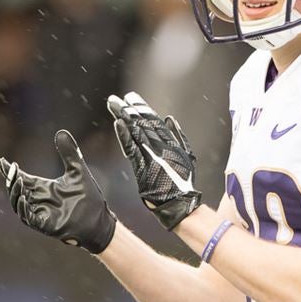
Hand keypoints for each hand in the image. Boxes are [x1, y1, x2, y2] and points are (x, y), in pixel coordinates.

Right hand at [0, 130, 116, 252]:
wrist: (99, 220)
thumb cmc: (88, 199)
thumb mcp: (78, 171)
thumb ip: (69, 153)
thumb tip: (61, 132)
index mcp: (44, 188)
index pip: (22, 178)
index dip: (10, 171)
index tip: (1, 161)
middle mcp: (39, 200)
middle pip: (16, 190)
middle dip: (10, 180)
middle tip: (10, 168)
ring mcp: (40, 213)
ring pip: (18, 204)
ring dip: (15, 193)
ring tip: (17, 180)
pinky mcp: (44, 225)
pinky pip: (28, 217)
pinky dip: (24, 209)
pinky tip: (24, 198)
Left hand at [108, 91, 201, 229]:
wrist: (180, 203)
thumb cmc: (183, 182)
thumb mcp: (187, 156)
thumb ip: (179, 136)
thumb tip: (170, 119)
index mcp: (170, 143)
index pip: (154, 122)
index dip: (141, 108)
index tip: (131, 98)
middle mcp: (161, 147)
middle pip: (143, 124)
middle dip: (129, 109)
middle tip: (116, 98)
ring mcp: (152, 156)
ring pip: (136, 133)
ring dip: (124, 117)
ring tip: (114, 105)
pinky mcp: (143, 168)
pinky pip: (131, 149)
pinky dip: (125, 136)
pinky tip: (118, 124)